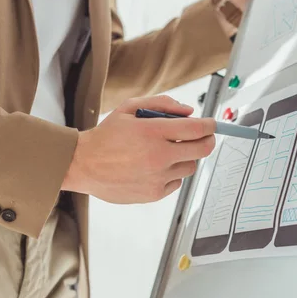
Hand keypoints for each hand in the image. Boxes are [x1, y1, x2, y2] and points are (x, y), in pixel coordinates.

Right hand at [62, 96, 215, 203]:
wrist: (83, 164)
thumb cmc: (106, 136)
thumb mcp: (130, 108)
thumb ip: (162, 104)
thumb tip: (189, 111)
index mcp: (153, 132)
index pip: (196, 128)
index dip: (210, 125)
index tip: (212, 124)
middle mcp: (158, 156)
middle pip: (202, 149)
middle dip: (207, 140)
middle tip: (204, 136)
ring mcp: (157, 177)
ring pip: (190, 166)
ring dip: (186, 157)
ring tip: (169, 151)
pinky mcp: (154, 193)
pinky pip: (177, 181)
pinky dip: (173, 173)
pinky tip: (156, 166)